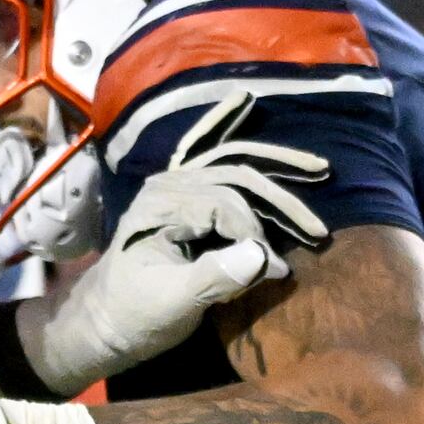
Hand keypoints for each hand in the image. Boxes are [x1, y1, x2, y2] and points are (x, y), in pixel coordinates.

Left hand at [33, 140, 331, 386]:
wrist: (105, 320)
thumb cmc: (135, 315)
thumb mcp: (172, 304)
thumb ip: (214, 278)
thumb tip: (262, 257)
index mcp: (163, 205)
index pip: (227, 204)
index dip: (256, 235)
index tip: (276, 272)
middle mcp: (169, 185)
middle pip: (235, 177)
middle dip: (281, 202)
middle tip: (318, 230)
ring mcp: (174, 185)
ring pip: (230, 161)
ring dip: (274, 165)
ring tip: (318, 167)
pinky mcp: (180, 195)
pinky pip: (206, 152)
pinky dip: (223, 127)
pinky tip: (241, 103)